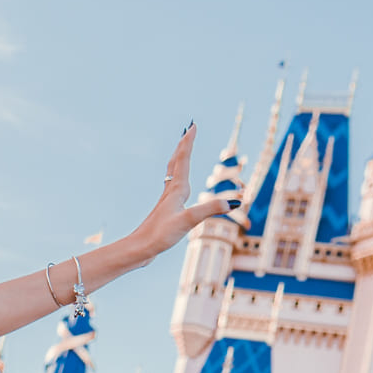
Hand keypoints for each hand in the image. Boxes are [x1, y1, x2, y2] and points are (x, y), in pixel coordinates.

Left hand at [129, 124, 234, 260]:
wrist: (139, 248)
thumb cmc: (160, 235)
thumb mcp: (188, 222)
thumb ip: (209, 210)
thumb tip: (233, 202)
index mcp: (176, 189)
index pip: (183, 159)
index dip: (188, 142)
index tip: (193, 125)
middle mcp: (171, 191)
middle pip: (177, 161)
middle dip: (184, 144)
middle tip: (189, 128)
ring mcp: (167, 200)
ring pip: (173, 172)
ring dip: (179, 157)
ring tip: (182, 148)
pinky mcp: (166, 210)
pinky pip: (173, 184)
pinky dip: (177, 175)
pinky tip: (177, 183)